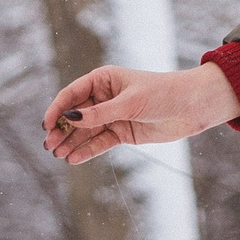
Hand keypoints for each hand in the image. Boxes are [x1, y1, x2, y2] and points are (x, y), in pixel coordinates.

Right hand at [41, 63, 239, 165]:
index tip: (46, 125)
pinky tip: (73, 159)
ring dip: (71, 142)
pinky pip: (100, 142)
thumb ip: (100, 113)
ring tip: (58, 155)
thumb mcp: (130, 103)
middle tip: (49, 146)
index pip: (72, 94)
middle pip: (76, 115)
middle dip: (61, 129)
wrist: (192, 107)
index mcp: (103, 79)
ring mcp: (112, 115)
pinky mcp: (122, 132)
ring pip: (86, 131)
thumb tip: (70, 118)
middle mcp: (104, 97)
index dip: (57, 109)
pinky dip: (87, 150)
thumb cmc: (163, 94)